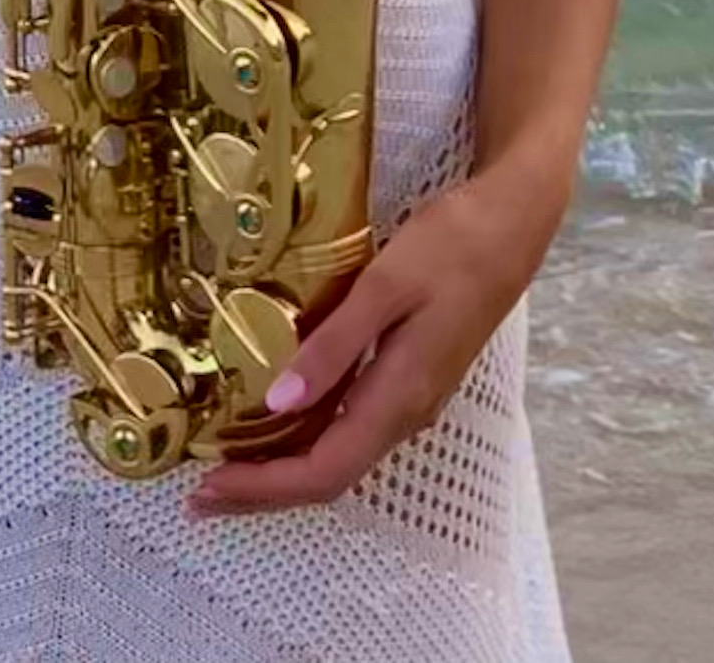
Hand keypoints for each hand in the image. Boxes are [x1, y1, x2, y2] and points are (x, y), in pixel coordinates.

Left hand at [185, 180, 542, 517]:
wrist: (514, 222)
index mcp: (398, 397)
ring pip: (340, 454)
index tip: (206, 487)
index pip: (323, 471)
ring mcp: (413, 397)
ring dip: (283, 467)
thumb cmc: (451, 245)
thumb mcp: (387, 285)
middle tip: (199, 493)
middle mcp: (405, 412)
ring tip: (227, 461)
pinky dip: (308, 435)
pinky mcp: (413, 375)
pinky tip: (282, 414)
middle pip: (329, 474)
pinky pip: (352, 426)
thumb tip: (277, 402)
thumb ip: (335, 344)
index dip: (264, 488)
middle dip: (264, 490)